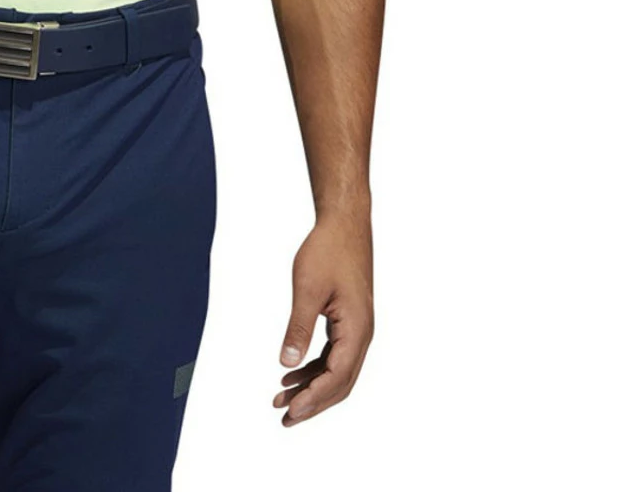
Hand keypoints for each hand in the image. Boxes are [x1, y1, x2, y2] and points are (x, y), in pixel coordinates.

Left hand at [272, 211, 372, 425]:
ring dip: (312, 386)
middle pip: (340, 382)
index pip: (337, 377)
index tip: (291, 411)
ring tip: (281, 398)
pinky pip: (334, 355)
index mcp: (357, 329)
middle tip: (285, 418)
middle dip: (313, 402)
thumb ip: (298, 328)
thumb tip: (288, 364)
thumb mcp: (308, 290)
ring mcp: (357, 329)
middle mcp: (362, 334)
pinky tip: (292, 373)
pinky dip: (315, 368)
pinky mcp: (348, 321)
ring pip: (337, 371)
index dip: (314, 398)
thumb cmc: (328, 251)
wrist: (344, 225)